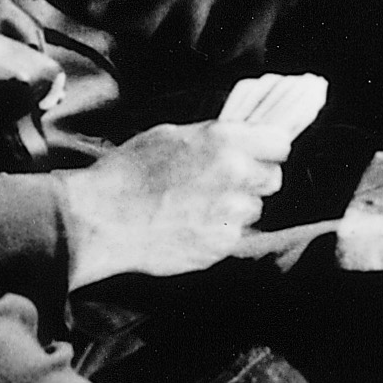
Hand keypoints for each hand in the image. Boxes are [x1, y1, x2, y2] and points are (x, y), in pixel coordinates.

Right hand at [55, 115, 294, 283]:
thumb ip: (214, 136)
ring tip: (200, 205)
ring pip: (254, 209)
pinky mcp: (220, 246)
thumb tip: (240, 138)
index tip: (261, 151)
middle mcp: (235, 176)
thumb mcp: (171, 136)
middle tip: (227, 180)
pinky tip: (190, 225)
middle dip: (255, 178)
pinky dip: (219, 231)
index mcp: (224, 141)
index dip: (269, 147)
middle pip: (273, 178)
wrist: (101, 219)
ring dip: (236, 207)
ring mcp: (230, 215)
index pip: (281, 142)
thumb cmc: (128, 173)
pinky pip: (234, 236)